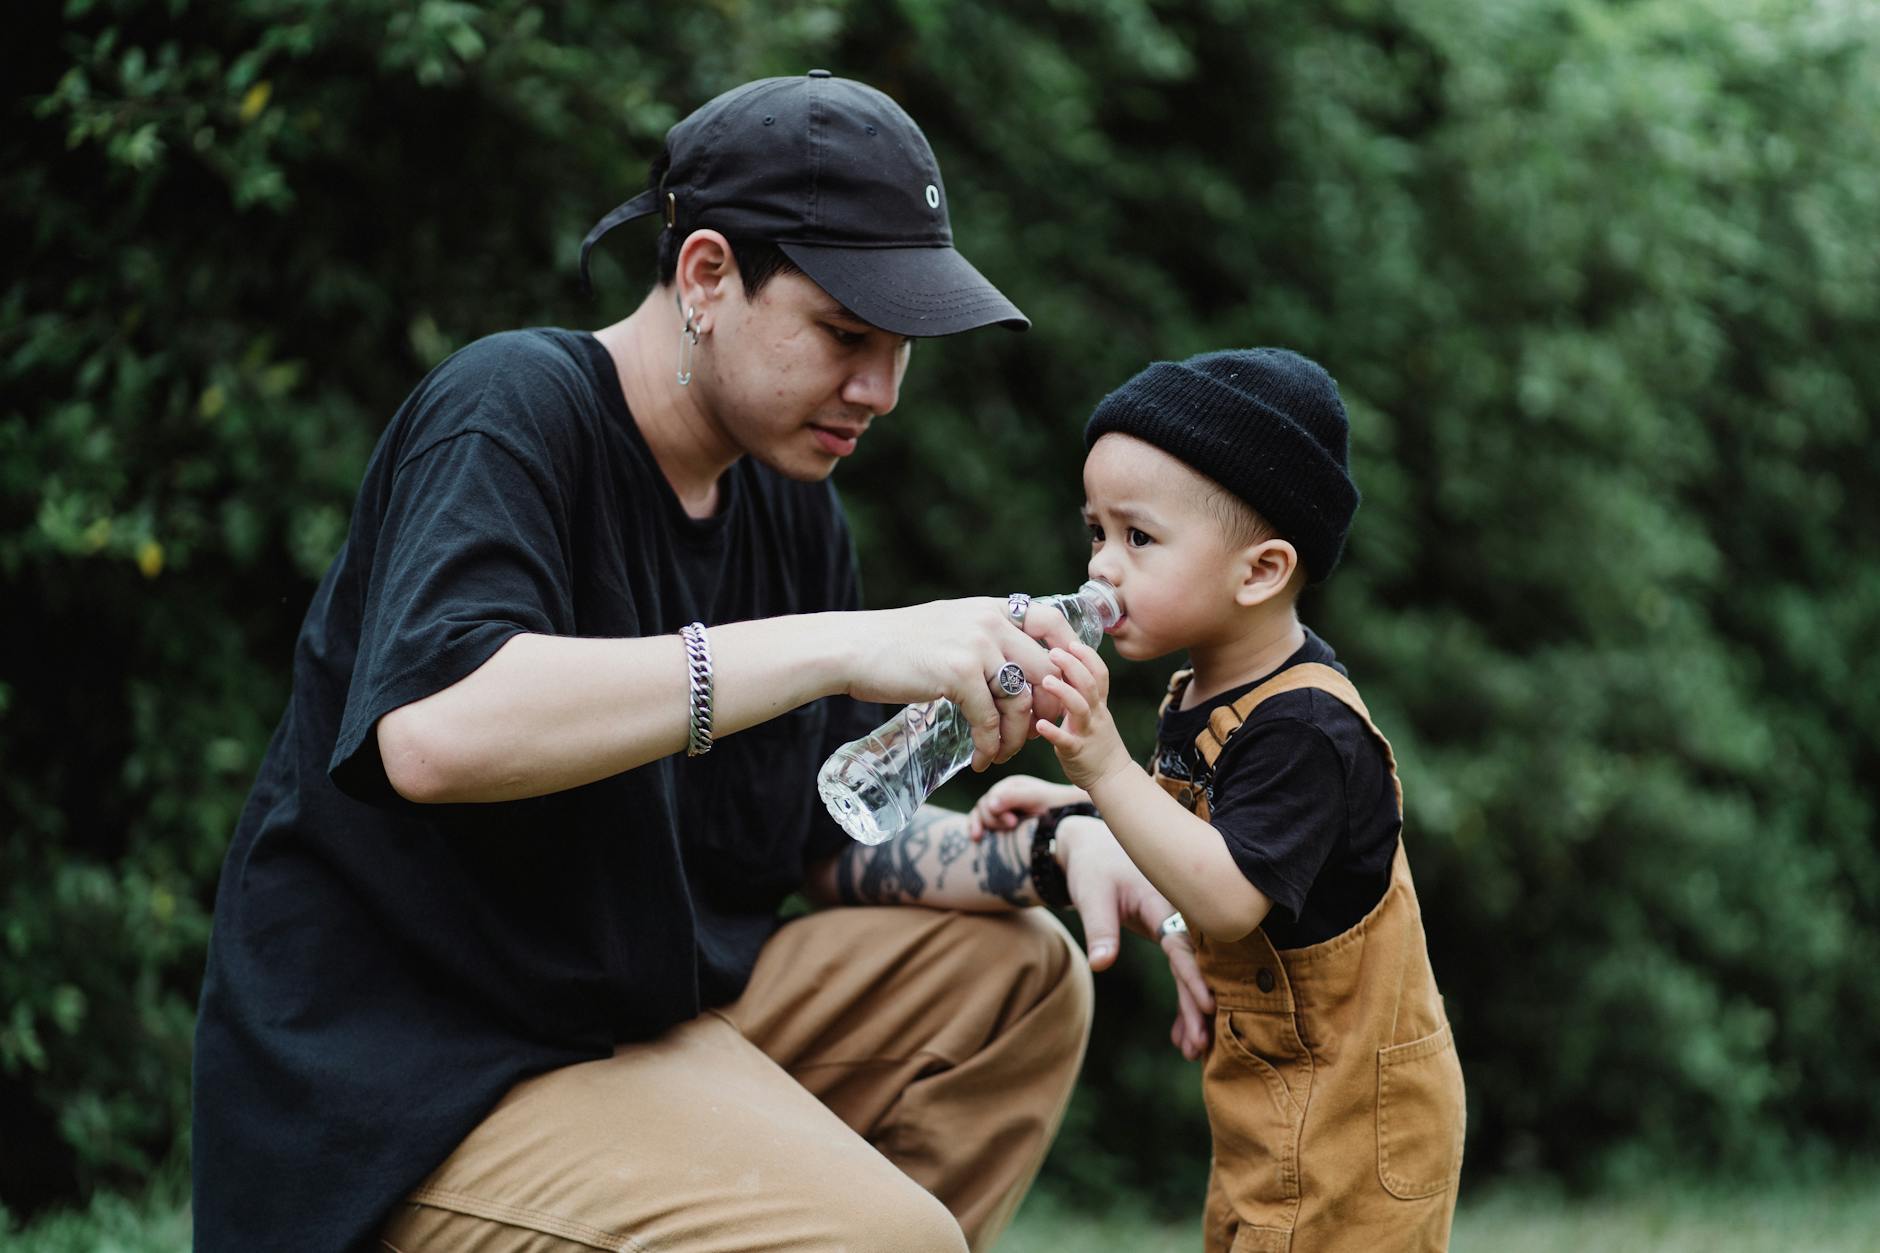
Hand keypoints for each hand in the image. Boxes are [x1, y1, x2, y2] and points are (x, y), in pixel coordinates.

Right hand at [839, 599, 1079, 771]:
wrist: (854, 648)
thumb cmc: (895, 644)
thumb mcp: (948, 626)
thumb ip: (980, 637)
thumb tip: (1004, 666)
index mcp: (991, 609)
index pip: (1052, 621)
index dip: (1069, 654)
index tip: (1065, 685)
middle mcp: (991, 622)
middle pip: (1047, 669)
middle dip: (1049, 708)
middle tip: (1037, 733)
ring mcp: (977, 647)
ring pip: (1021, 700)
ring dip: (1016, 736)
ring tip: (1002, 754)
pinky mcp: (959, 674)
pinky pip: (990, 719)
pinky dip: (989, 745)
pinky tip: (981, 759)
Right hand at [966, 775, 1089, 840]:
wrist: (1069, 819)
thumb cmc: (1055, 806)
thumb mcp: (1037, 798)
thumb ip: (1014, 797)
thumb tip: (989, 804)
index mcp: (1011, 786)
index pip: (992, 797)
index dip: (997, 811)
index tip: (1012, 823)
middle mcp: (1002, 796)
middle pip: (983, 807)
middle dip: (993, 819)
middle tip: (1011, 826)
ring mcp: (999, 810)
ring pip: (979, 816)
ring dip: (983, 826)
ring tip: (985, 837)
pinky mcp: (998, 824)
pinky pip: (979, 824)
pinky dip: (976, 829)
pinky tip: (976, 839)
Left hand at [1033, 639, 1132, 790]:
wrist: (1112, 777)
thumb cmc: (1097, 742)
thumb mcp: (1094, 714)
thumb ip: (1081, 694)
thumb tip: (1062, 669)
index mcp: (1099, 704)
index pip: (1099, 673)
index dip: (1088, 656)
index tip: (1072, 642)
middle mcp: (1096, 714)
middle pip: (1090, 684)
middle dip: (1073, 666)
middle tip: (1053, 652)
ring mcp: (1088, 733)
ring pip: (1080, 708)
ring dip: (1064, 692)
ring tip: (1046, 681)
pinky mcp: (1077, 752)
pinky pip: (1066, 740)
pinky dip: (1053, 732)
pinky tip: (1039, 725)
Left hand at [1056, 815, 1213, 1056]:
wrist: (1091, 846)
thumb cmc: (1092, 867)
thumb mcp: (1091, 894)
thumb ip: (1100, 929)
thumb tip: (1102, 964)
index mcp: (1164, 900)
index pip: (1182, 944)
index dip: (1194, 976)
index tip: (1208, 1006)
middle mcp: (1178, 913)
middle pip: (1193, 964)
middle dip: (1197, 1006)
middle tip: (1200, 1046)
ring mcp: (1176, 924)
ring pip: (1190, 972)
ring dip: (1191, 1010)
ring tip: (1192, 1051)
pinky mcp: (1170, 933)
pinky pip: (1181, 970)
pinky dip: (1182, 999)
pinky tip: (1181, 1035)